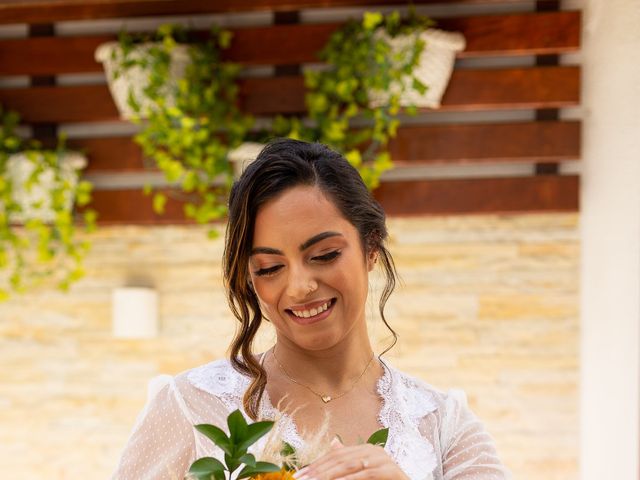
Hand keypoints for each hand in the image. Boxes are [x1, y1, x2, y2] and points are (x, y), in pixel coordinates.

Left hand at [294, 438, 408, 479]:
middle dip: (318, 471)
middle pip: (339, 459)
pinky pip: (365, 474)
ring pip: (350, 465)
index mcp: (364, 449)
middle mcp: (373, 450)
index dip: (315, 465)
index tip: (298, 476)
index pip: (334, 455)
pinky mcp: (390, 471)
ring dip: (329, 475)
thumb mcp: (360, 475)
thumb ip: (347, 462)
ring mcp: (383, 459)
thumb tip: (334, 443)